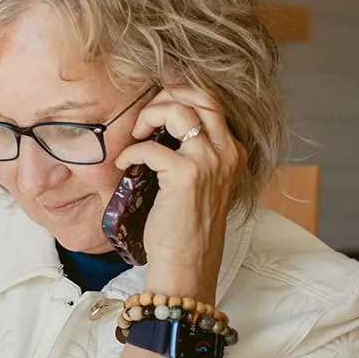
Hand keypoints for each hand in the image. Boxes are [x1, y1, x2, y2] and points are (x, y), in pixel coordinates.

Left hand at [114, 86, 246, 298]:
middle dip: (167, 95)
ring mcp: (209, 162)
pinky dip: (131, 152)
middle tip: (145, 116)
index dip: (181, 94)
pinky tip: (124, 163)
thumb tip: (161, 126)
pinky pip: (151, 148)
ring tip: (135, 134)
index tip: (156, 106)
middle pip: (201, 95)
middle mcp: (227, 152)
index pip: (212, 101)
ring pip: (179, 110)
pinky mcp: (186, 175)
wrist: (188, 263)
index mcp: (234, 151)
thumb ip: (194, 154)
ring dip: (149, 115)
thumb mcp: (202, 183)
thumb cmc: (187, 227)